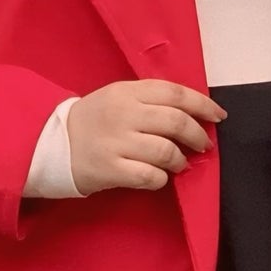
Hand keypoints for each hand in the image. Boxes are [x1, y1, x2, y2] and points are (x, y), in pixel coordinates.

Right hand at [67, 78, 225, 192]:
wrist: (52, 143)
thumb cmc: (94, 120)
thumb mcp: (118, 97)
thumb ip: (151, 100)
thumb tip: (194, 114)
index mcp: (127, 91)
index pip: (175, 93)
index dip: (203, 104)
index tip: (218, 116)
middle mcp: (123, 114)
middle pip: (176, 122)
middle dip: (197, 135)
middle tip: (203, 145)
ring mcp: (116, 142)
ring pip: (166, 151)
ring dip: (180, 160)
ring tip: (179, 163)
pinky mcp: (110, 169)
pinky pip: (150, 176)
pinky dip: (162, 178)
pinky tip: (159, 177)